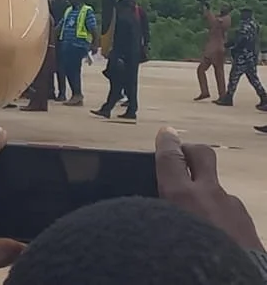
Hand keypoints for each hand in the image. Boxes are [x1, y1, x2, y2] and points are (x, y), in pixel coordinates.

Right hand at [155, 126, 263, 250]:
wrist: (230, 281)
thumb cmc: (186, 261)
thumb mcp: (160, 232)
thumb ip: (158, 216)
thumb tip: (153, 208)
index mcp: (180, 195)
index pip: (170, 156)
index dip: (167, 142)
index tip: (166, 133)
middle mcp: (208, 195)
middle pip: (202, 155)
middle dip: (191, 150)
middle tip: (182, 155)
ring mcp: (232, 209)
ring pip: (218, 190)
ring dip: (207, 196)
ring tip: (197, 218)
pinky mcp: (249, 226)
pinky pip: (231, 214)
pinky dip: (222, 219)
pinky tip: (215, 237)